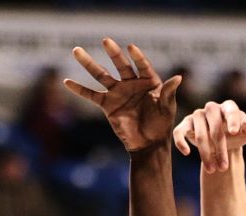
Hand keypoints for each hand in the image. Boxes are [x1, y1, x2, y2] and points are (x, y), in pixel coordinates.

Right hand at [63, 39, 180, 153]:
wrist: (148, 145)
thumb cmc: (161, 126)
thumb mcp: (167, 109)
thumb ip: (169, 92)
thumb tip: (178, 77)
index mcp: (148, 82)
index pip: (142, 66)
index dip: (138, 57)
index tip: (131, 48)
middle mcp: (132, 84)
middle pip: (121, 65)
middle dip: (114, 53)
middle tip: (106, 40)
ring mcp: (118, 93)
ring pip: (101, 75)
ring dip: (89, 63)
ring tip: (76, 50)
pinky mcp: (108, 105)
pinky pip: (91, 95)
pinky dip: (79, 89)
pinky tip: (67, 82)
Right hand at [173, 100, 245, 172]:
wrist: (223, 140)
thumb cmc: (237, 133)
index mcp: (228, 107)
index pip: (230, 110)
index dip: (233, 120)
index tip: (236, 133)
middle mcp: (211, 109)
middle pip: (214, 127)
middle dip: (219, 148)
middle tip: (224, 167)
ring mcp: (197, 116)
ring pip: (198, 132)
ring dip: (205, 152)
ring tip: (212, 170)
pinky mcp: (186, 125)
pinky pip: (179, 131)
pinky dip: (181, 141)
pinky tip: (187, 153)